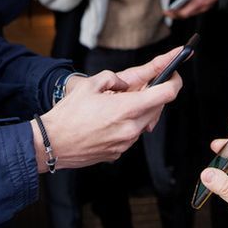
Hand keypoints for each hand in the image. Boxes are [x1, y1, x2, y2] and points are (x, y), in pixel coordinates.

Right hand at [35, 52, 182, 169]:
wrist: (52, 143)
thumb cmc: (68, 114)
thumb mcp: (90, 84)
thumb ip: (114, 79)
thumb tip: (125, 84)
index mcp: (126, 108)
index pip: (166, 94)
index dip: (174, 81)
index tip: (174, 75)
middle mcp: (130, 128)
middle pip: (158, 108)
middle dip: (154, 96)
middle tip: (141, 88)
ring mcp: (125, 142)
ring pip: (144, 122)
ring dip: (139, 112)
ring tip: (117, 106)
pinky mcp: (118, 153)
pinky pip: (131, 135)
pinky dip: (127, 125)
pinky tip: (109, 121)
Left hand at [166, 0, 217, 19]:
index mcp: (197, 3)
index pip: (183, 13)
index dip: (173, 13)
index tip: (166, 11)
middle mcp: (199, 8)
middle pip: (185, 15)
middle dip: (175, 14)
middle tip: (168, 11)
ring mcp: (203, 8)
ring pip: (189, 13)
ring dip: (181, 12)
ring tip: (175, 8)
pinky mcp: (205, 6)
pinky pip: (194, 10)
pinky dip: (187, 9)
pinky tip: (186, 3)